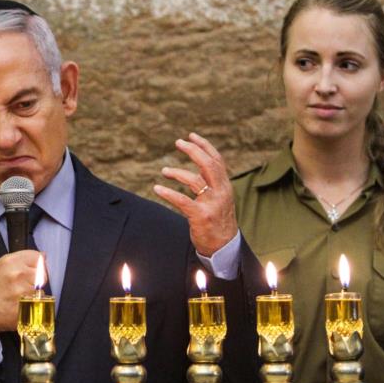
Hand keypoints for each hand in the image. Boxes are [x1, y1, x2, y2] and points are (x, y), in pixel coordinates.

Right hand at [0, 250, 41, 333]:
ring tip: (18, 298)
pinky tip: (19, 306)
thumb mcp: (0, 266)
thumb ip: (21, 260)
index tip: (32, 271)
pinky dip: (31, 306)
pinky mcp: (25, 308)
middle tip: (22, 287)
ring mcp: (22, 292)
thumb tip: (43, 256)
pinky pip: (38, 305)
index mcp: (10, 261)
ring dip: (34, 295)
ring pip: (41, 291)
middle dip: (36, 281)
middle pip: (43, 275)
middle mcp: (17, 274)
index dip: (37, 265)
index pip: (38, 257)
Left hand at [153, 132, 237, 255]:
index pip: (217, 160)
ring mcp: (211, 204)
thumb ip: (211, 183)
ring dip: (176, 172)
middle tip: (178, 142)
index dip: (205, 145)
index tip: (191, 135)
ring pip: (194, 181)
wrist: (224, 247)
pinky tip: (157, 188)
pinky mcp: (200, 216)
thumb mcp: (219, 198)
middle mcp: (221, 192)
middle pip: (208, 164)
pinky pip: (182, 201)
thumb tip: (198, 167)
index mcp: (225, 186)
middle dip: (193, 150)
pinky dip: (168, 193)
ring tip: (164, 170)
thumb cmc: (218, 220)